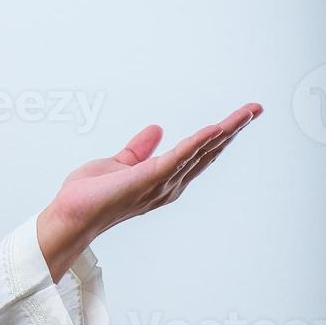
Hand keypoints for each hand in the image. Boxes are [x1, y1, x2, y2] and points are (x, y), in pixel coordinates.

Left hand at [36, 101, 262, 280]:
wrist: (71, 214)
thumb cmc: (90, 196)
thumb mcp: (118, 163)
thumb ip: (139, 149)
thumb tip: (156, 129)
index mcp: (162, 179)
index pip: (197, 153)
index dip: (218, 135)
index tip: (236, 118)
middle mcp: (169, 184)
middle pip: (208, 152)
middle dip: (232, 130)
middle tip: (254, 110)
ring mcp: (161, 183)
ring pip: (200, 152)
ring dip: (224, 132)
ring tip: (246, 114)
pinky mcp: (149, 178)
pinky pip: (179, 157)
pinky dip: (197, 143)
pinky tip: (214, 129)